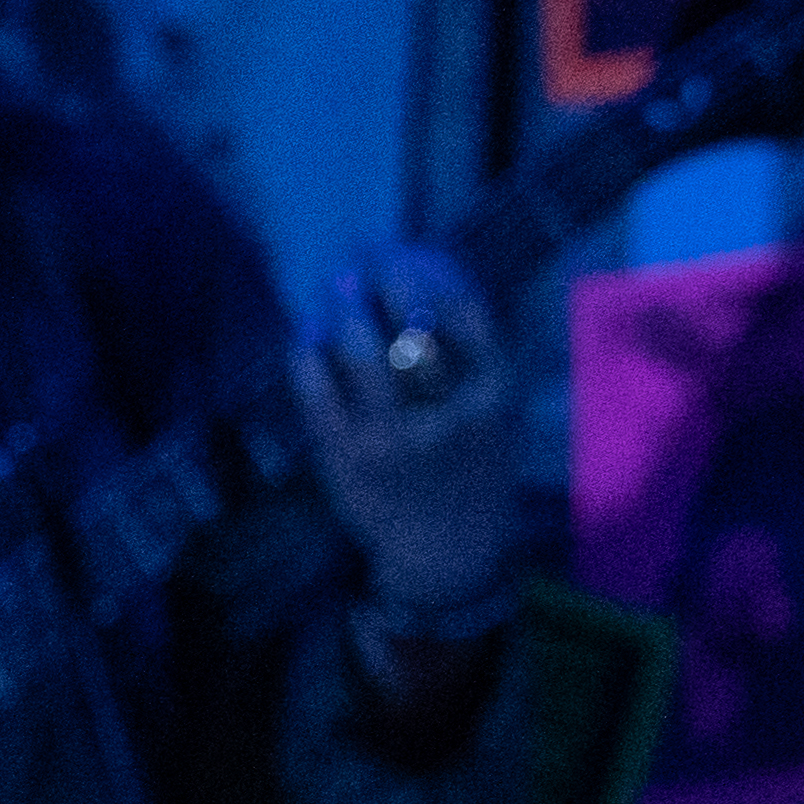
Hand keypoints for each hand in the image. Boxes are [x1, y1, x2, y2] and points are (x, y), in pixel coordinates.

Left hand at [291, 240, 525, 622]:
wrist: (449, 551)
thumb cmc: (472, 469)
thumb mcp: (498, 415)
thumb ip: (478, 359)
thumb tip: (435, 281)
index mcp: (494, 395)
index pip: (466, 314)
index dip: (431, 273)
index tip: (406, 251)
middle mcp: (449, 413)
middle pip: (413, 327)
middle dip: (385, 281)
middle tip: (362, 259)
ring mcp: (397, 437)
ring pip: (364, 355)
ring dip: (344, 312)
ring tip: (333, 290)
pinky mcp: (351, 458)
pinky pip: (320, 394)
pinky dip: (308, 358)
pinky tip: (305, 340)